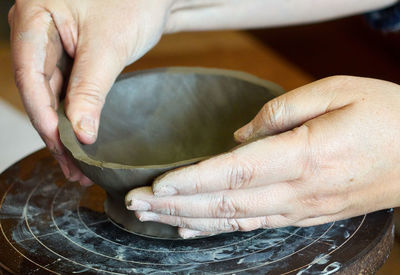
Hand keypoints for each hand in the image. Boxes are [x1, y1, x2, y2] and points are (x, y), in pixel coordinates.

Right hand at [8, 0, 173, 183]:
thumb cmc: (132, 0)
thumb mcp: (108, 46)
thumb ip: (90, 88)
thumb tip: (80, 132)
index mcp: (34, 18)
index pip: (29, 76)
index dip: (44, 115)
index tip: (61, 146)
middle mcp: (38, 33)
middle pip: (39, 91)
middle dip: (55, 132)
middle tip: (72, 167)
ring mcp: (55, 47)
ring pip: (53, 96)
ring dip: (65, 130)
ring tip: (78, 165)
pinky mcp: (73, 59)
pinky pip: (69, 91)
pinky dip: (77, 116)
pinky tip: (82, 139)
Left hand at [126, 76, 399, 238]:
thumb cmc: (385, 114)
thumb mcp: (336, 91)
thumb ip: (281, 111)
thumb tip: (240, 135)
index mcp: (304, 155)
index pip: (233, 173)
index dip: (190, 181)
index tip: (155, 185)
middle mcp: (297, 190)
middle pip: (223, 202)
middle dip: (175, 204)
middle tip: (135, 203)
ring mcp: (301, 208)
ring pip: (232, 220)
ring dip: (188, 220)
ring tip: (152, 218)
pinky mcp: (305, 214)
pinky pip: (253, 226)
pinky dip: (217, 229)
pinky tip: (191, 230)